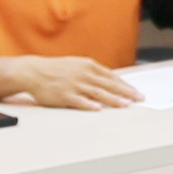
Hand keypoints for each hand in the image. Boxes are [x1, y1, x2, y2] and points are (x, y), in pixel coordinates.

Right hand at [0, 54, 139, 109]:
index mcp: (87, 65)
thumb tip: (111, 80)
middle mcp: (83, 74)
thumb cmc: (55, 69)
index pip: (111, 76)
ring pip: (98, 93)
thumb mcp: (76, 64)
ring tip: (125, 105)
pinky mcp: (64, 95)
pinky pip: (79, 101)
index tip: (136, 92)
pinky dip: (89, 104)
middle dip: (126, 93)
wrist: (33, 71)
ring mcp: (74, 85)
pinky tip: (98, 108)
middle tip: (139, 99)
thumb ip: (93, 72)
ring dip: (113, 99)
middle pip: (108, 84)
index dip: (125, 85)